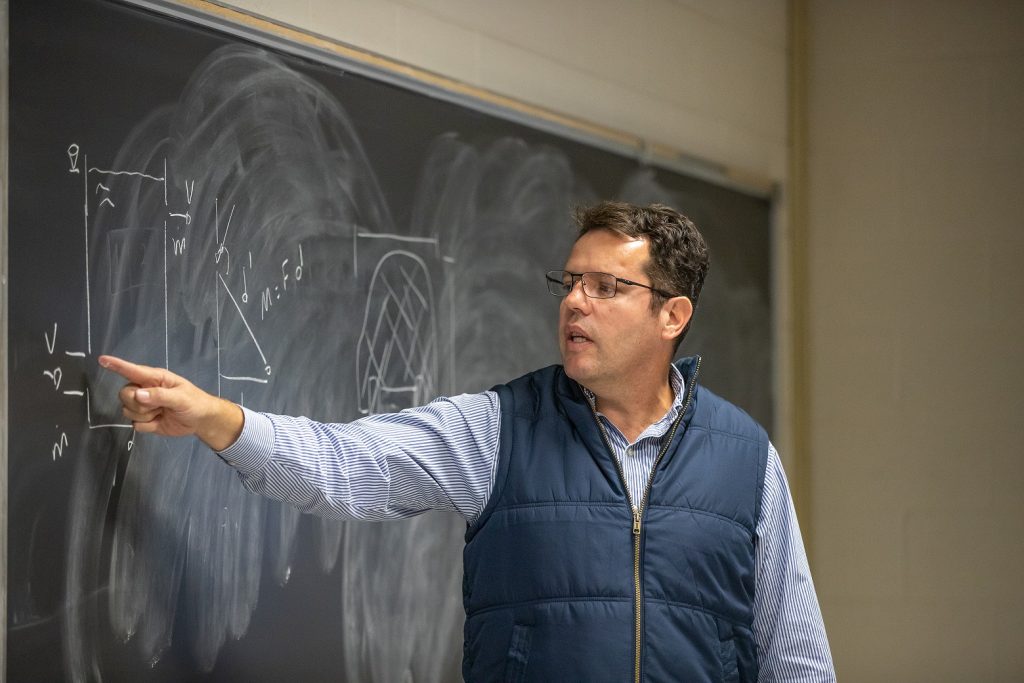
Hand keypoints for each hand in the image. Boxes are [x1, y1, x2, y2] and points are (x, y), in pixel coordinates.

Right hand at [99, 355, 243, 451]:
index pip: (132, 370)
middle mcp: (145, 390)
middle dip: (137, 403)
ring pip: (127, 410)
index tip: (102, 359)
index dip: (116, 365)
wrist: (200, 421)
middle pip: (124, 394)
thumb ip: (160, 395)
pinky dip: (148, 426)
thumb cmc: (194, 402)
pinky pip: (136, 424)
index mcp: (154, 378)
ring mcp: (143, 406)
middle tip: (157, 406)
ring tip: (162, 412)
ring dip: (145, 415)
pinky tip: (161, 422)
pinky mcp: (144, 420)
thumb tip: (138, 395)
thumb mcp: (181, 398)